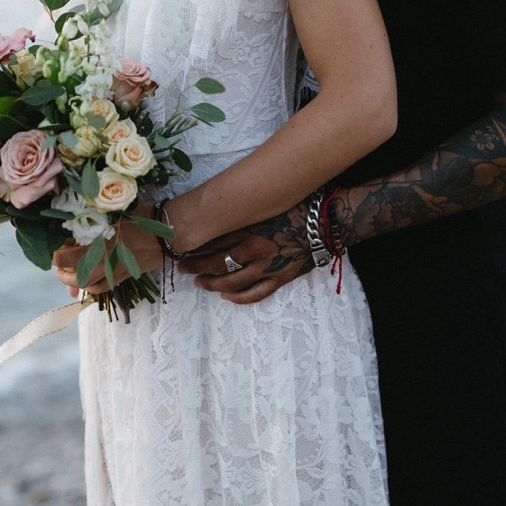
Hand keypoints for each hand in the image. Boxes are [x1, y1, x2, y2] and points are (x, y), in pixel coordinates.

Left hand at [53, 204, 163, 296]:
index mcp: (95, 246)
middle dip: (62, 272)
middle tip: (59, 264)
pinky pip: (104, 287)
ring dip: (76, 282)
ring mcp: (114, 272)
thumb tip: (78, 225)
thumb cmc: (143, 215)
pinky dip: (93, 286)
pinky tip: (93, 279)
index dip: (57, 253)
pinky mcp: (125, 275)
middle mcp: (102, 263)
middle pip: (73, 277)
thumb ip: (95, 219)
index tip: (60, 244)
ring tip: (72, 274)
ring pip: (88, 286)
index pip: (63, 258)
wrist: (169, 231)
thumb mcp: (114, 211)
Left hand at [177, 200, 312, 302]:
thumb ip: (238, 215)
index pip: (213, 241)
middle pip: (217, 263)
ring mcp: (268, 266)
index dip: (194, 248)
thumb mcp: (260, 207)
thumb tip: (211, 221)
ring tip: (200, 282)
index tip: (181, 249)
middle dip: (197, 266)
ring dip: (212, 284)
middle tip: (184, 268)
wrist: (323, 221)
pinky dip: (239, 297)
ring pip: (232, 282)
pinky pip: (256, 294)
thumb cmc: (292, 208)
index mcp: (249, 227)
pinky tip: (226, 296)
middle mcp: (256, 248)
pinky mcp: (281, 277)